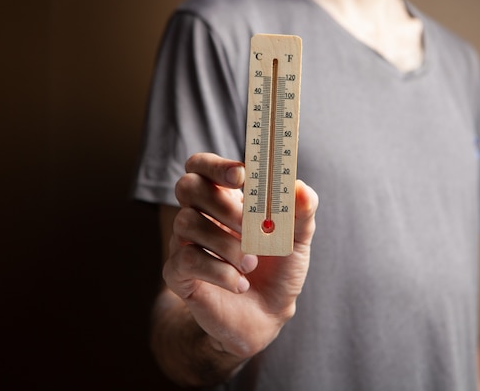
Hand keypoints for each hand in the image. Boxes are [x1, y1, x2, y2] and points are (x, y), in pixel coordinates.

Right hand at [164, 152, 317, 358]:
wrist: (267, 315)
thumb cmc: (279, 268)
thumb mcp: (298, 238)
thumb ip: (301, 211)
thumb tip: (299, 187)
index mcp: (225, 198)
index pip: (202, 165)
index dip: (216, 165)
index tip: (242, 176)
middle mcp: (200, 215)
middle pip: (187, 185)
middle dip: (221, 203)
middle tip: (250, 225)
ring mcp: (185, 243)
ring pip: (186, 222)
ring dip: (227, 244)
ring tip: (251, 264)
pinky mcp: (178, 273)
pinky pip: (186, 258)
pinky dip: (219, 271)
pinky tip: (240, 284)